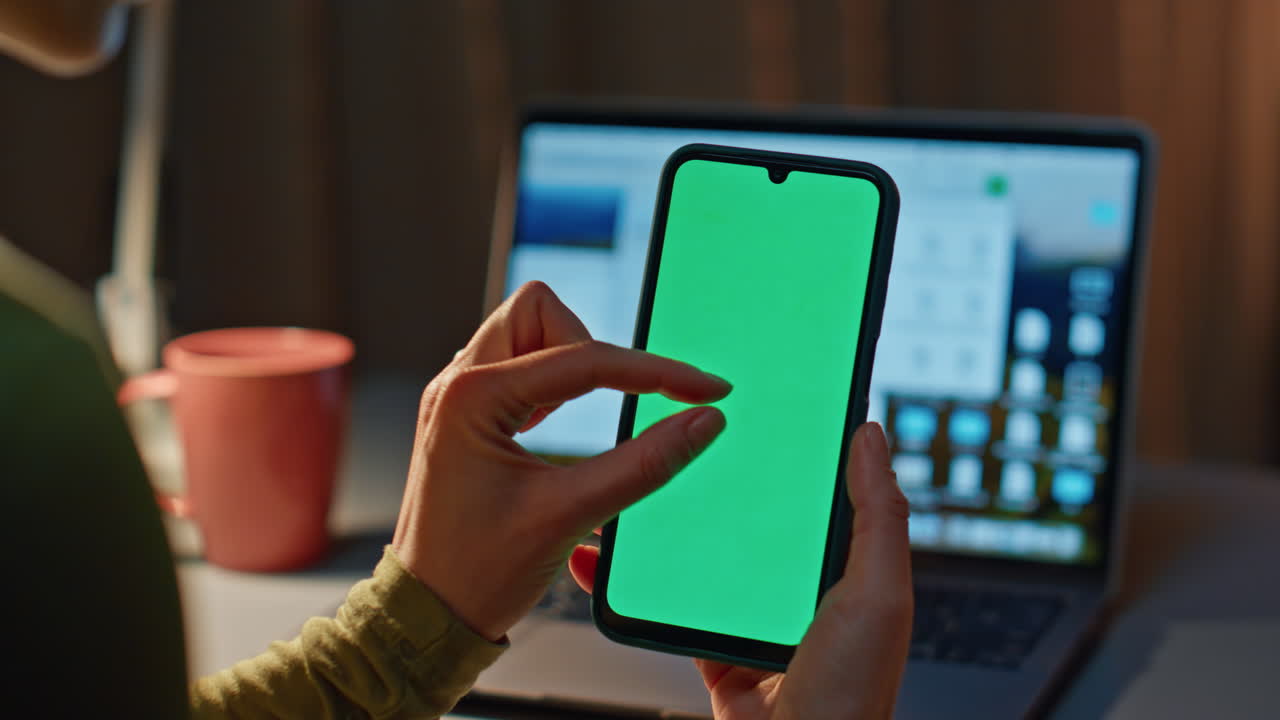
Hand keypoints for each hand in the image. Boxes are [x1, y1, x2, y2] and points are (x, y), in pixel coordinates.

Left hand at [391, 281, 730, 641]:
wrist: (426, 615)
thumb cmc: (478, 573)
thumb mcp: (570, 515)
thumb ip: (643, 464)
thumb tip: (704, 422)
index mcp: (472, 397)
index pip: (585, 358)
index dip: (656, 372)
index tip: (706, 389)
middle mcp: (457, 384)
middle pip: (540, 310)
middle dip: (592, 345)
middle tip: (620, 399)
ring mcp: (458, 397)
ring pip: (527, 332)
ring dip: (570, 361)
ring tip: (588, 416)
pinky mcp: (467, 415)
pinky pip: (517, 366)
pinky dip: (552, 383)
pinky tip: (560, 422)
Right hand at [569, 421, 912, 718]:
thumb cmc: (853, 694)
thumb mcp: (877, 594)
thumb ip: (878, 516)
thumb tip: (871, 435)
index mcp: (844, 571)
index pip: (817, 492)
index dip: (791, 447)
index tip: (760, 403)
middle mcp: (800, 593)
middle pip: (755, 519)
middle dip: (718, 478)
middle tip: (682, 428)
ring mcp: (754, 622)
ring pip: (708, 559)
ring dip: (671, 527)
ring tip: (640, 479)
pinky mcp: (715, 653)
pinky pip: (674, 610)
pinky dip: (640, 586)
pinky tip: (614, 557)